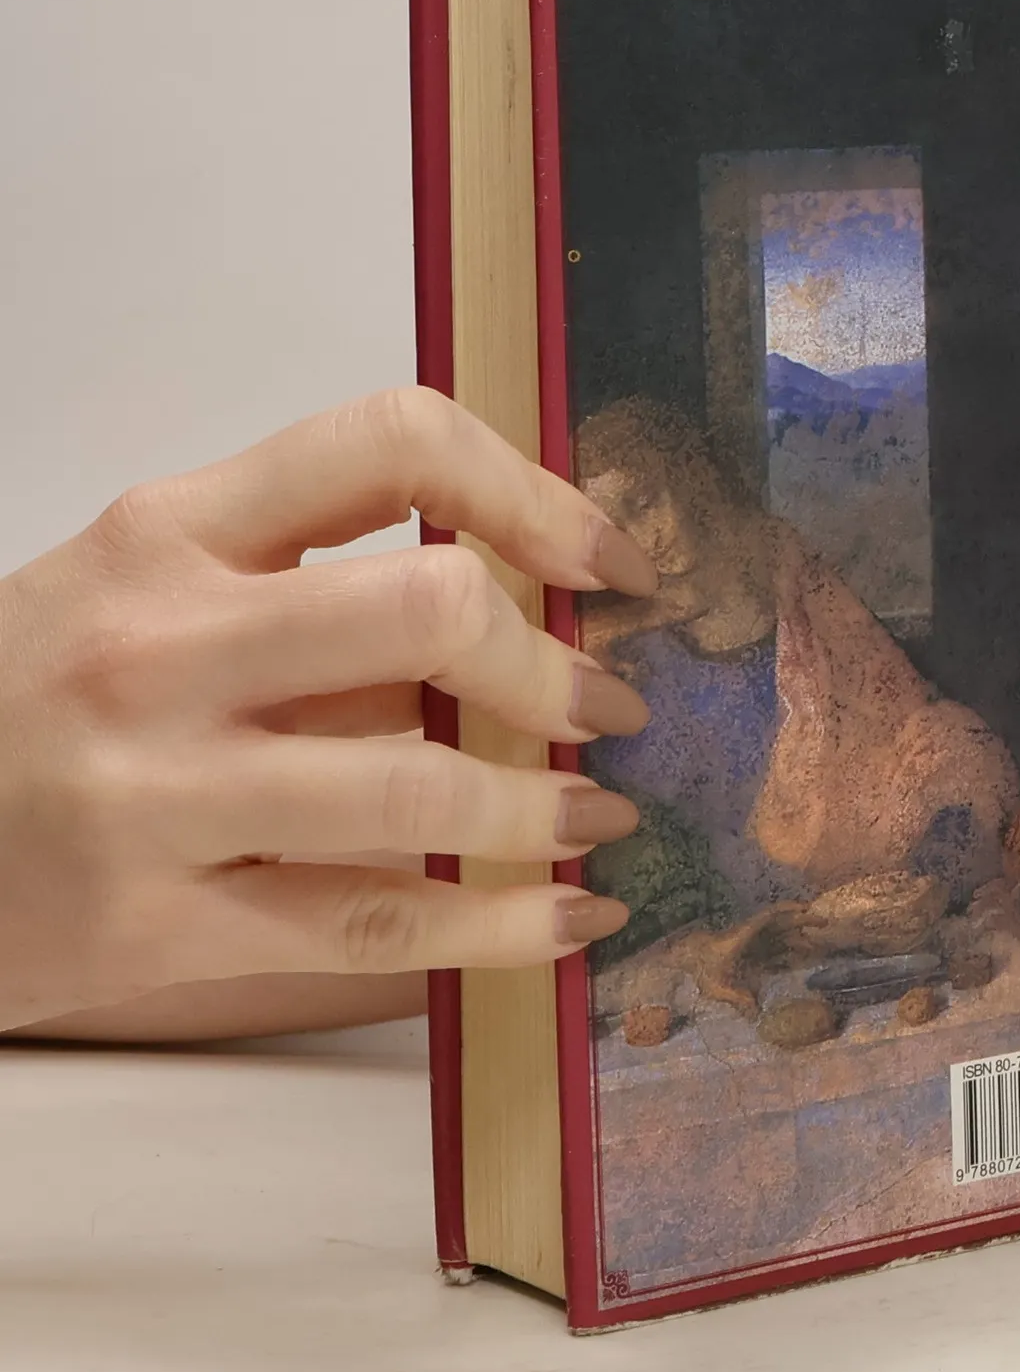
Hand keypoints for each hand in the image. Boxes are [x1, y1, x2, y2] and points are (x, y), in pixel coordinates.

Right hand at [0, 388, 662, 1033]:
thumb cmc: (37, 698)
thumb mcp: (145, 593)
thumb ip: (311, 582)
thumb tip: (535, 599)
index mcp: (171, 532)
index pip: (391, 443)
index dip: (534, 493)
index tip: (610, 563)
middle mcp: (162, 643)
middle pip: (432, 609)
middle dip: (555, 668)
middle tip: (610, 707)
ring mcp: (153, 790)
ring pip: (419, 786)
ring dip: (549, 808)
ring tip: (601, 817)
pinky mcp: (155, 923)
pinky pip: (373, 925)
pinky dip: (503, 928)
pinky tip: (568, 919)